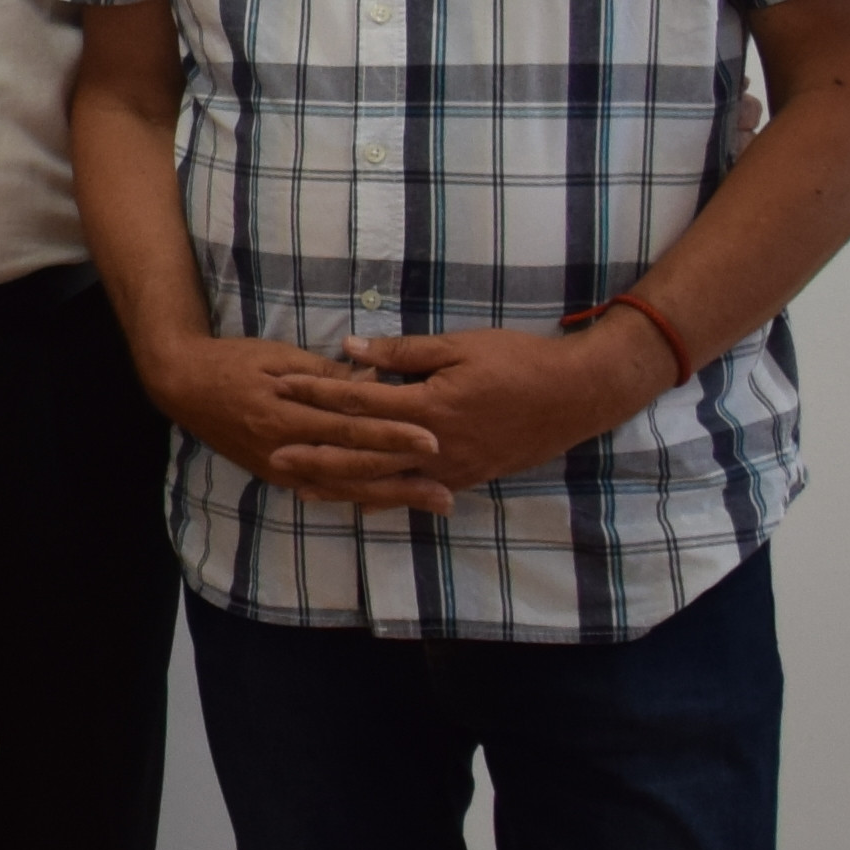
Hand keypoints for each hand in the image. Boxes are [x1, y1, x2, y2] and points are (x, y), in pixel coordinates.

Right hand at [136, 330, 449, 510]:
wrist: (182, 384)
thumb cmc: (233, 361)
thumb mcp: (279, 355)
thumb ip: (327, 374)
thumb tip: (375, 380)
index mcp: (286, 414)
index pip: (350, 428)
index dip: (392, 434)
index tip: (431, 438)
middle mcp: (284, 448)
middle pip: (353, 468)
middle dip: (402, 479)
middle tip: (445, 486)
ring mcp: (278, 466)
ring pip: (342, 487)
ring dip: (390, 496)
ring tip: (431, 501)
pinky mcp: (275, 474)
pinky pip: (322, 490)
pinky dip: (357, 498)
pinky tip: (387, 504)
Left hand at [268, 319, 670, 512]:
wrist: (577, 396)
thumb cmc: (520, 362)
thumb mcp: (460, 347)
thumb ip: (402, 354)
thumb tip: (349, 350)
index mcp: (429, 407)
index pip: (359, 403)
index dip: (318, 394)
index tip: (282, 387)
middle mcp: (435, 446)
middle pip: (362, 454)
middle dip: (315, 454)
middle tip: (272, 455)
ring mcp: (450, 468)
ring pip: (384, 482)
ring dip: (340, 485)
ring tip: (300, 487)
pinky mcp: (465, 478)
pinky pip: (414, 493)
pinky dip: (383, 498)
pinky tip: (357, 503)